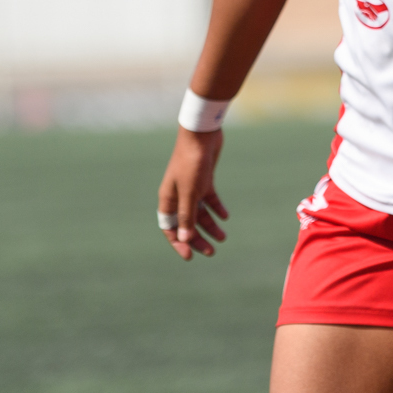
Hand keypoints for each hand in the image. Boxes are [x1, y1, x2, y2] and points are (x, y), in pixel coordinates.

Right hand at [157, 128, 228, 259]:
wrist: (202, 135)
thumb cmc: (191, 163)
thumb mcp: (190, 192)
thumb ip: (187, 216)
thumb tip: (185, 239)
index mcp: (168, 200)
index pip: (170, 228)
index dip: (179, 243)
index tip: (190, 256)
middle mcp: (178, 196)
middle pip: (186, 223)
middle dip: (198, 238)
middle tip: (212, 252)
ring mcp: (191, 188)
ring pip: (199, 213)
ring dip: (210, 226)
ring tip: (223, 237)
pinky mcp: (204, 180)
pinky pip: (209, 200)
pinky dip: (216, 208)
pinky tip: (225, 216)